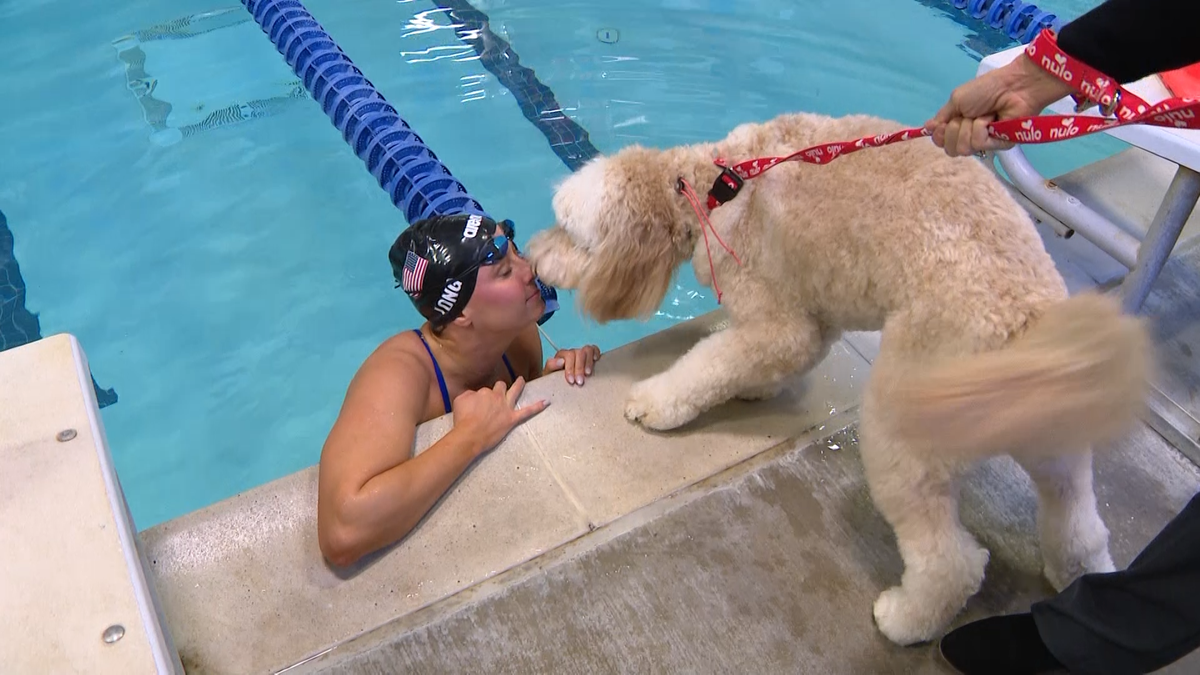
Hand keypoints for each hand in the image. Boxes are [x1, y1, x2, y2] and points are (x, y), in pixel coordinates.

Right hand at [451, 377, 547, 453]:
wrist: (469, 435)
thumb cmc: (462, 419)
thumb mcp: (460, 400)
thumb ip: (469, 394)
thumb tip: (474, 395)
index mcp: (484, 391)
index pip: (485, 390)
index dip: (482, 397)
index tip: (478, 404)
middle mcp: (497, 396)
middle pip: (500, 386)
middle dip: (499, 388)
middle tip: (497, 392)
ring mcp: (506, 407)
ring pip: (514, 391)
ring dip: (519, 385)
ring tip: (522, 380)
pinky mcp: (512, 419)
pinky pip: (527, 411)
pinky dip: (537, 407)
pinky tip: (546, 402)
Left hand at [544, 345, 600, 385]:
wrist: (558, 384)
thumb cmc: (554, 380)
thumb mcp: (548, 375)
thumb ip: (551, 366)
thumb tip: (561, 361)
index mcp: (561, 355)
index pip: (568, 356)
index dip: (570, 368)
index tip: (571, 381)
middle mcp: (572, 352)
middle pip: (579, 353)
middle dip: (579, 368)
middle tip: (580, 382)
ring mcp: (582, 353)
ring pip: (587, 350)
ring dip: (588, 362)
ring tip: (588, 374)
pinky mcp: (590, 356)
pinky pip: (594, 349)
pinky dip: (596, 353)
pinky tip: (596, 360)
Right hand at [925, 53, 1075, 156]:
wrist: (1012, 86)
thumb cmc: (985, 89)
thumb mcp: (956, 100)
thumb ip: (941, 117)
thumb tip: (927, 129)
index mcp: (958, 125)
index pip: (941, 142)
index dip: (940, 135)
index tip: (943, 124)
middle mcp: (969, 136)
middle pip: (950, 149)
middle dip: (954, 130)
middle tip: (966, 116)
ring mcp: (984, 143)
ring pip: (962, 148)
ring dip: (968, 127)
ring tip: (982, 116)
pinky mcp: (998, 146)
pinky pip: (978, 143)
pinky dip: (981, 127)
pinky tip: (991, 119)